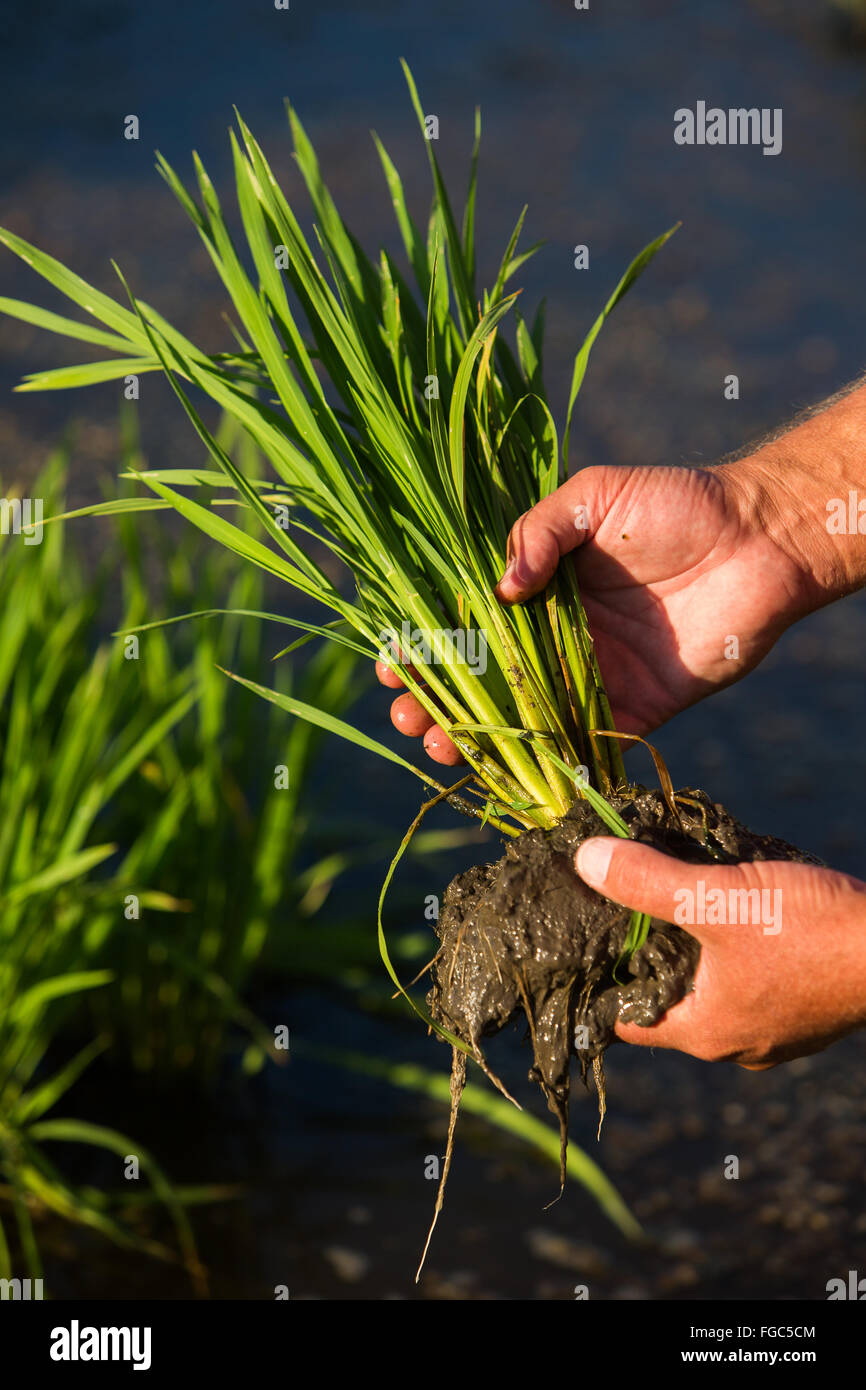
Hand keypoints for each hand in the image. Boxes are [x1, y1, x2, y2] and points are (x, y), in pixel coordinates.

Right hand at [377, 459, 816, 762]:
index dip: (428, 645)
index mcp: (540, 585)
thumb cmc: (678, 504)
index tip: (393, 666)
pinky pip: (582, 742)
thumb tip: (497, 587)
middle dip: (440, 702)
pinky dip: (546, 764)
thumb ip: (540, 531)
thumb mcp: (595, 496)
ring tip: (440, 749)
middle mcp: (557, 635)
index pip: (468, 621)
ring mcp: (592, 675)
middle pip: (485, 679)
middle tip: (408, 719)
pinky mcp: (632, 707)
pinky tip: (508, 776)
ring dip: (478, 738)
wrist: (761, 541)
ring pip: (522, 718)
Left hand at [575, 836, 865, 1067]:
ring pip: (713, 989)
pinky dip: (735, 950)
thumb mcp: (716, 898)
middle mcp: (738, 1043)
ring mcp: (778, 1029)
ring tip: (676, 898)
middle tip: (622, 905)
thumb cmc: (811, 931)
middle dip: (645, 955)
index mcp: (704, 1032)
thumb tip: (586, 860)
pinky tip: (737, 910)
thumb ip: (647, 881)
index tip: (579, 940)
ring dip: (693, 949)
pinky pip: (753, 980)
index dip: (597, 981)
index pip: (625, 1021)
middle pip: (667, 1001)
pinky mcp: (808, 1007)